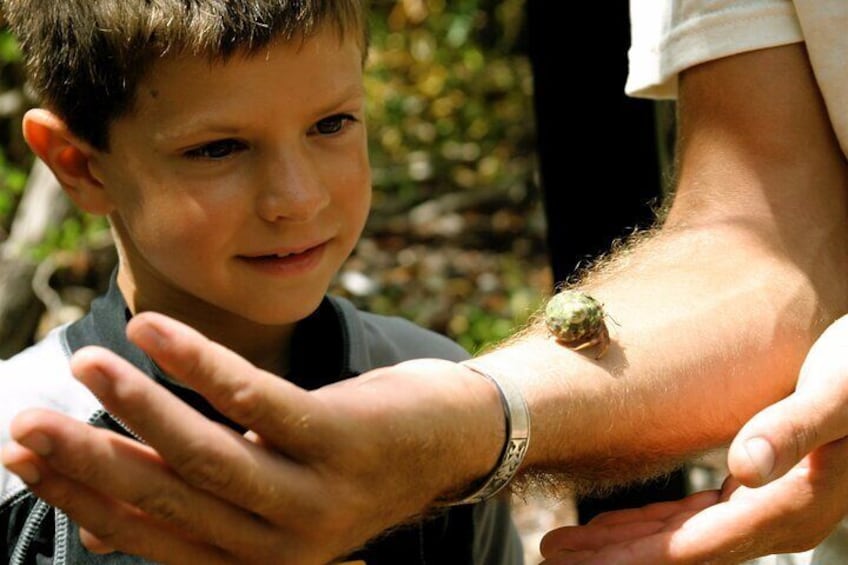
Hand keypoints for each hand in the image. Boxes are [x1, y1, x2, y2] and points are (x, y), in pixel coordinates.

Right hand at [1, 312, 502, 564]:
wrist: (455, 440)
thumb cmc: (348, 459)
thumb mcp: (271, 487)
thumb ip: (202, 499)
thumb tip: (102, 510)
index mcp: (256, 559)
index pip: (150, 535)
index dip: (82, 497)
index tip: (23, 458)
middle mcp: (282, 542)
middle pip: (167, 500)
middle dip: (90, 460)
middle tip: (25, 420)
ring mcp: (316, 494)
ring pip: (206, 455)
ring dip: (136, 408)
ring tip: (86, 363)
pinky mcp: (342, 438)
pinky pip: (256, 400)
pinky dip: (197, 363)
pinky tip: (152, 330)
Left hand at [539, 314, 847, 563]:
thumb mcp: (836, 394)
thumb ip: (792, 430)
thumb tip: (743, 469)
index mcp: (789, 506)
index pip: (692, 547)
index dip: (630, 557)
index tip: (575, 558)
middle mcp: (776, 519)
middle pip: (679, 551)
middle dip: (613, 555)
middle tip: (551, 551)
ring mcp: (767, 508)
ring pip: (681, 537)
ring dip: (625, 541)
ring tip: (568, 541)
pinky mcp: (759, 490)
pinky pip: (696, 518)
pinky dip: (653, 522)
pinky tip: (618, 522)